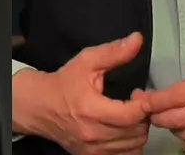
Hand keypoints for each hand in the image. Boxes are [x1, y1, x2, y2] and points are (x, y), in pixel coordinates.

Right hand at [12, 32, 150, 153]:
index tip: (142, 94)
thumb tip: (137, 40)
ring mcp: (92, 150)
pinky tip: (125, 130)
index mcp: (92, 110)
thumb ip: (113, 52)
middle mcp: (93, 134)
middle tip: (137, 103)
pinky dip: (130, 145)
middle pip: (136, 133)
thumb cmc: (63, 84)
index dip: (145, 104)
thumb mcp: (86, 62)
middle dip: (143, 116)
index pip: (131, 115)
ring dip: (138, 131)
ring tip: (131, 116)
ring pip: (133, 147)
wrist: (39, 107)